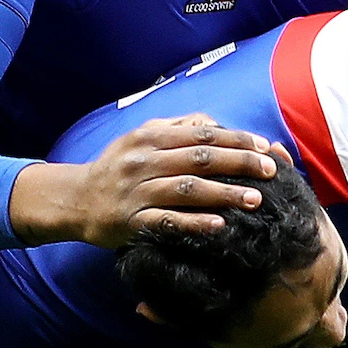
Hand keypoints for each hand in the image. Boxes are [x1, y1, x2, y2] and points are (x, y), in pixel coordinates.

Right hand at [15, 114, 284, 246]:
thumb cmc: (118, 167)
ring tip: (256, 199)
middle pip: (200, 158)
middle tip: (270, 170)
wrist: (77, 199)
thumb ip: (177, 128)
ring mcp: (139, 191)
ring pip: (188, 189)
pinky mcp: (133, 220)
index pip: (202, 134)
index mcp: (151, 137)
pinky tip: (219, 224)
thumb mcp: (141, 139)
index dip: (236, 139)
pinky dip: (195, 222)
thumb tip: (214, 123)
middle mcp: (145, 160)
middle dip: (239, 163)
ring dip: (225, 193)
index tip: (264, 147)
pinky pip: (168, 221)